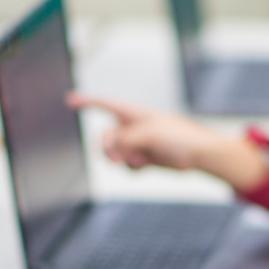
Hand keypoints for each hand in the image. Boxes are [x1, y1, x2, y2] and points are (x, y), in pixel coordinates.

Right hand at [67, 92, 268, 190]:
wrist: (198, 153)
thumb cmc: (179, 136)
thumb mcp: (149, 134)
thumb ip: (125, 139)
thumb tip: (109, 149)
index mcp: (132, 113)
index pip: (103, 104)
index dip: (86, 102)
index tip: (69, 100)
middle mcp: (131, 127)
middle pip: (104, 137)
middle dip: (109, 148)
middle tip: (119, 155)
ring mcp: (136, 142)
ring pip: (113, 154)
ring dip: (122, 159)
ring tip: (139, 159)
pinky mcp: (142, 157)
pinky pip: (126, 165)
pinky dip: (131, 167)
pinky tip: (144, 165)